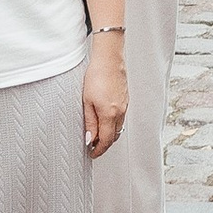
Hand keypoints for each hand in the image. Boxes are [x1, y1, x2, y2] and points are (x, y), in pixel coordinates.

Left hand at [82, 37, 128, 153]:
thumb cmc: (96, 76)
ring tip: (97, 134)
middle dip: (104, 144)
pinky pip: (121, 118)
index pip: (106, 140)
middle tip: (93, 147)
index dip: (99, 150)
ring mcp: (124, 106)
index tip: (92, 153)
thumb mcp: (87, 102)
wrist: (109, 59)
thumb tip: (90, 139)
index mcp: (110, 114)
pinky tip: (105, 120)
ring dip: (109, 134)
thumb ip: (90, 122)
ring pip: (118, 127)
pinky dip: (113, 124)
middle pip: (114, 136)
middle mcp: (120, 112)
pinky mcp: (125, 99)